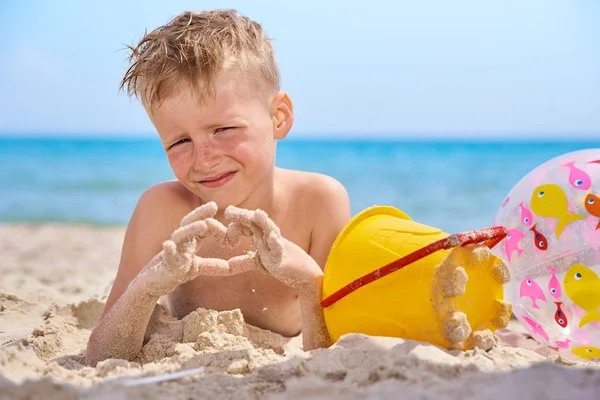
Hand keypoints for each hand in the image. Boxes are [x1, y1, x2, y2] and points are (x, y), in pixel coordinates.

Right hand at [132, 202, 253, 296]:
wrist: (152, 285)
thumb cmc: (174, 271)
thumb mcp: (196, 268)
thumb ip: (212, 265)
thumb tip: (230, 267)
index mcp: (190, 241)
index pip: (202, 226)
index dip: (216, 225)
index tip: (230, 231)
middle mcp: (180, 242)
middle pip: (190, 223)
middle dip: (200, 213)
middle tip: (213, 205)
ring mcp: (172, 252)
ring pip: (180, 237)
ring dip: (190, 230)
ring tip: (202, 225)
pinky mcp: (164, 264)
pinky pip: (166, 256)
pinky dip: (168, 250)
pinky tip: (168, 245)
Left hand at [224, 206, 322, 289]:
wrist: (306, 277)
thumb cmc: (284, 267)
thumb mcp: (261, 263)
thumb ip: (245, 262)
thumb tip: (229, 263)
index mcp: (263, 238)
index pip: (247, 225)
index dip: (235, 226)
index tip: (225, 226)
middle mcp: (270, 238)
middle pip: (256, 222)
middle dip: (243, 215)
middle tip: (228, 211)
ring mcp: (278, 246)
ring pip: (270, 230)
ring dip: (264, 222)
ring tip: (257, 213)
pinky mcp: (284, 258)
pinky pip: (280, 249)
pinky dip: (276, 243)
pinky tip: (272, 237)